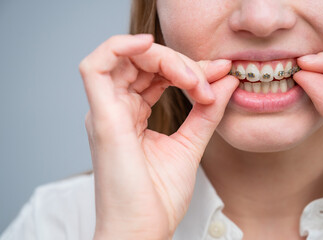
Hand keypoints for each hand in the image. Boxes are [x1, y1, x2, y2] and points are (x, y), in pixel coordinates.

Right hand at [79, 34, 237, 239]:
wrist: (142, 231)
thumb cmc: (158, 197)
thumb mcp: (190, 145)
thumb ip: (207, 112)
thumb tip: (226, 81)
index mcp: (131, 114)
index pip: (155, 74)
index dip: (187, 67)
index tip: (220, 76)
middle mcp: (115, 109)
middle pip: (141, 61)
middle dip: (179, 61)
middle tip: (209, 79)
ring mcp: (106, 112)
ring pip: (124, 58)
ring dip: (163, 57)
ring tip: (192, 77)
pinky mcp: (102, 119)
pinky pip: (95, 66)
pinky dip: (120, 47)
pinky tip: (149, 46)